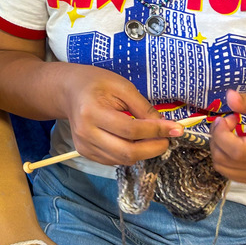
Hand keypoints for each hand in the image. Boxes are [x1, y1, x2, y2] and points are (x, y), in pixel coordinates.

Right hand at [61, 66, 182, 167]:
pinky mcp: (85, 153)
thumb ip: (144, 108)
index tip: (176, 129)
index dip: (156, 131)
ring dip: (144, 152)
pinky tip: (135, 141)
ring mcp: (84, 146)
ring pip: (122, 160)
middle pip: (127, 152)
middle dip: (153, 148)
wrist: (69, 91)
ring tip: (153, 139)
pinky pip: (114, 160)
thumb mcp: (122, 87)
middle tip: (167, 139)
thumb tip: (167, 127)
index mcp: (92, 112)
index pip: (130, 129)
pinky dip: (130, 154)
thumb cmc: (96, 83)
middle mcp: (85, 133)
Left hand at [210, 88, 245, 184]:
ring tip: (231, 133)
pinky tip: (234, 144)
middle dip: (218, 138)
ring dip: (219, 148)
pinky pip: (230, 173)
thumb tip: (229, 97)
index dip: (221, 135)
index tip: (223, 119)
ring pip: (223, 168)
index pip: (237, 151)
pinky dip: (224, 158)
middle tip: (229, 122)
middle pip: (225, 160)